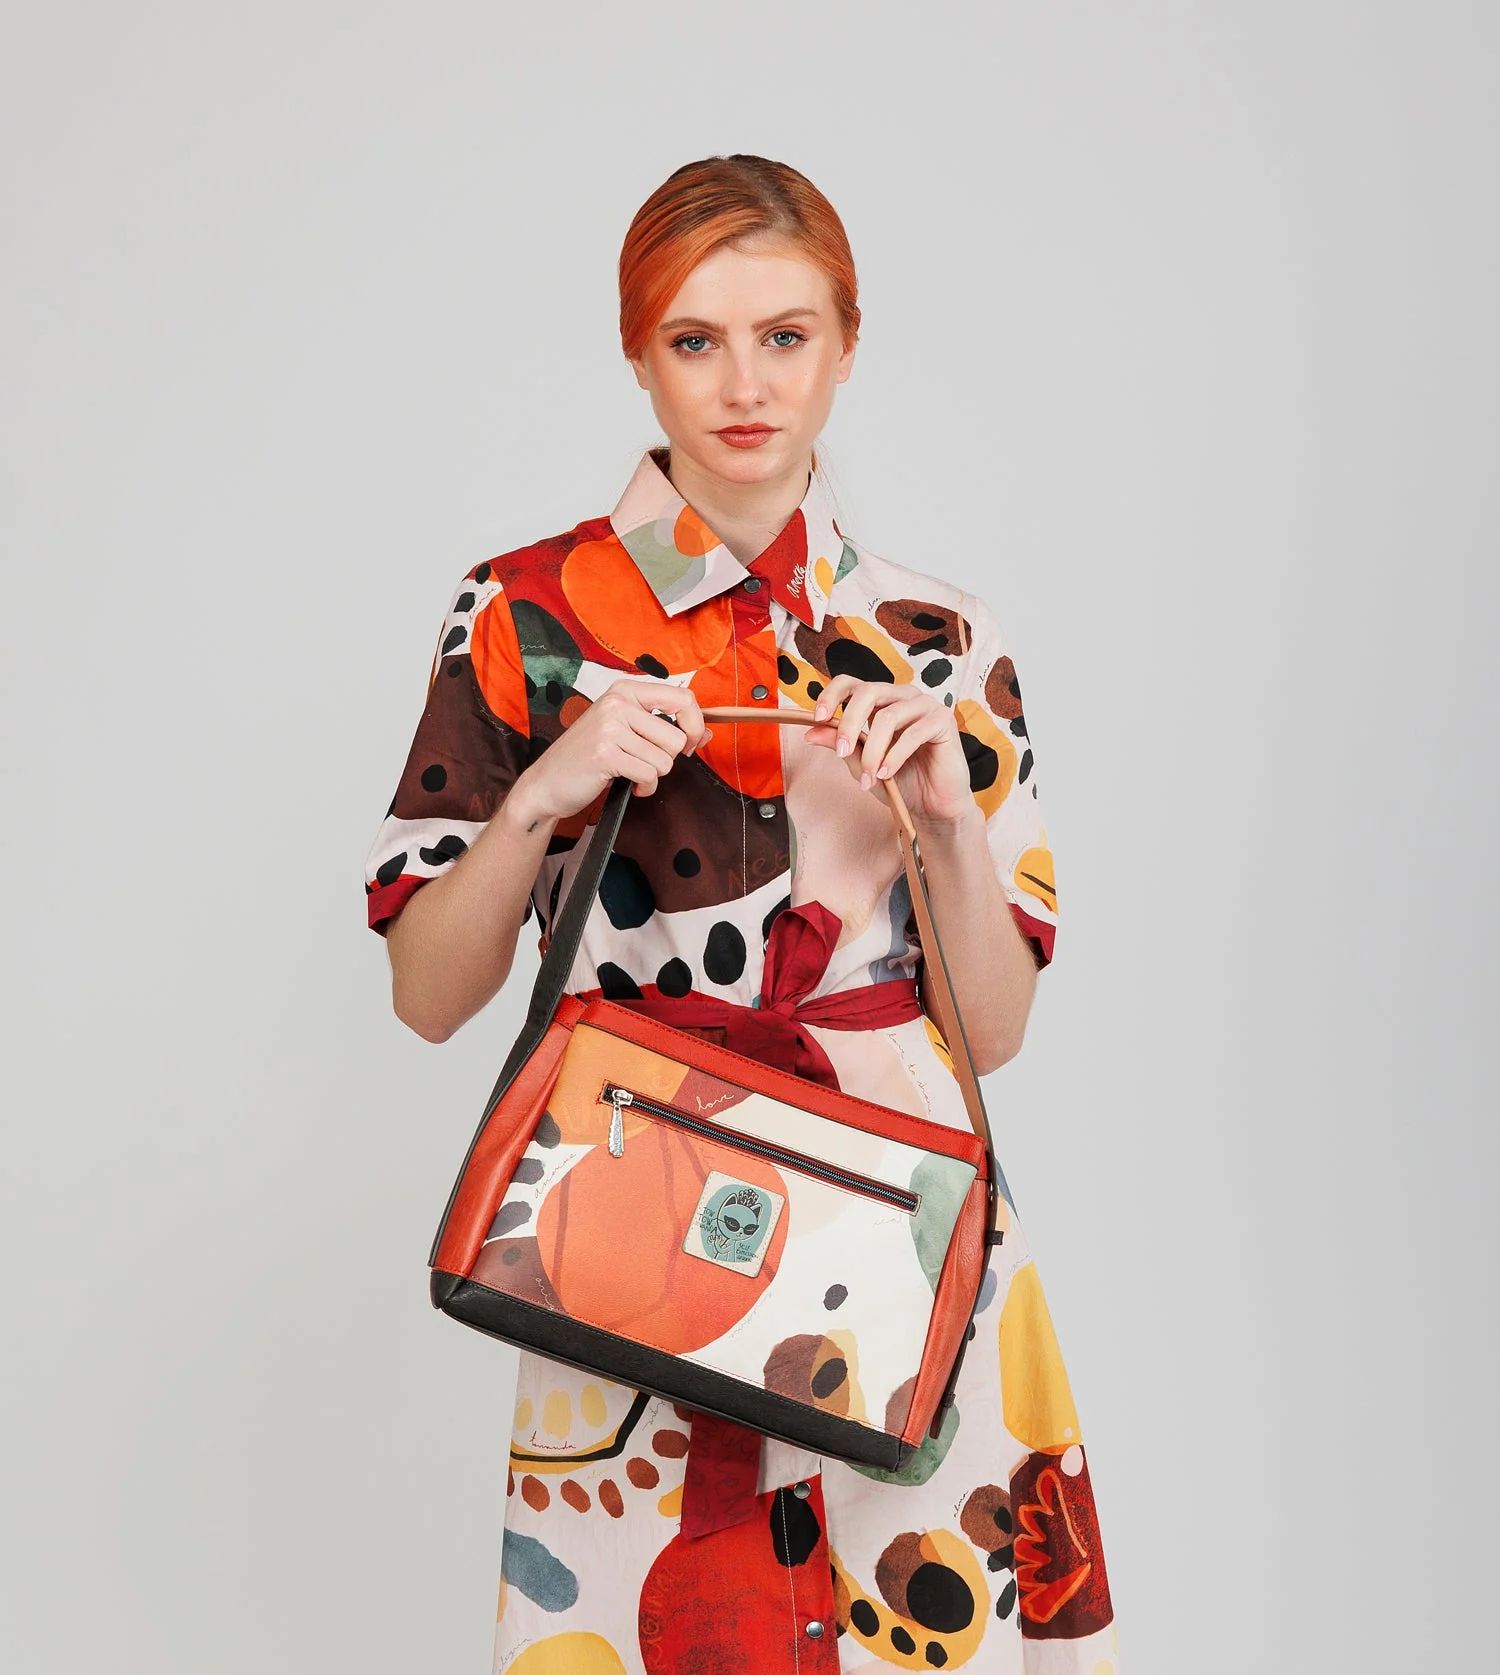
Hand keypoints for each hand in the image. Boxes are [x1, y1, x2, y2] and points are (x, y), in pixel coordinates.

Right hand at [511, 678, 712, 822]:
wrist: (547, 782)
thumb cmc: (589, 756)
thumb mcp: (627, 731)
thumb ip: (665, 729)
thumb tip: (708, 733)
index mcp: (625, 690)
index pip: (682, 698)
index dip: (695, 726)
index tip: (691, 744)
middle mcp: (618, 702)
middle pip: (677, 737)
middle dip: (666, 759)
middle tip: (644, 762)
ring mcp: (611, 727)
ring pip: (665, 760)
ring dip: (653, 775)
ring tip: (630, 772)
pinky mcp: (606, 754)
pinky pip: (649, 776)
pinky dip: (644, 788)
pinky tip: (628, 784)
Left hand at [806, 676, 975, 828]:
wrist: (932, 805)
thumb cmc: (900, 781)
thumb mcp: (862, 764)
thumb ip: (840, 745)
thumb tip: (810, 732)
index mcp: (881, 701)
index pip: (852, 683)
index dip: (831, 695)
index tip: (817, 718)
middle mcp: (902, 696)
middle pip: (868, 692)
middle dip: (849, 724)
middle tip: (841, 753)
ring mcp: (925, 705)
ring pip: (889, 716)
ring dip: (873, 751)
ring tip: (868, 777)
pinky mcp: (943, 720)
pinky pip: (913, 733)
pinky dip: (895, 756)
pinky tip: (886, 774)